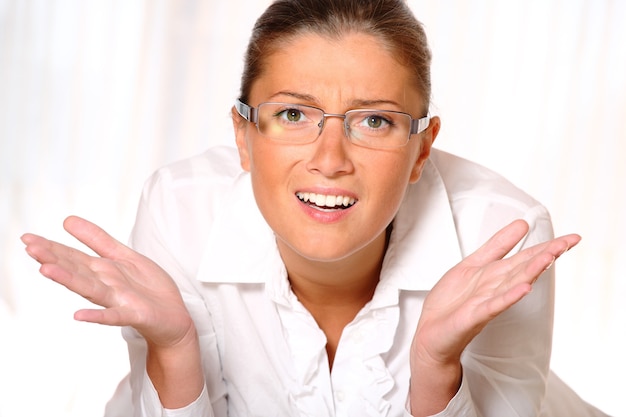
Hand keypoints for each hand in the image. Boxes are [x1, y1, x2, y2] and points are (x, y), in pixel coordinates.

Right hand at [21, 215, 194, 348]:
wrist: (174, 317)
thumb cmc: (148, 289)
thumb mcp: (125, 256)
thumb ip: (98, 240)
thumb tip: (67, 220)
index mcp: (103, 270)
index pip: (73, 256)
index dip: (52, 247)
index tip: (28, 238)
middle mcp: (105, 285)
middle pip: (77, 269)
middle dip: (54, 258)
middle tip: (30, 247)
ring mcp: (118, 301)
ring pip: (90, 289)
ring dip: (69, 280)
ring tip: (46, 269)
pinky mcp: (134, 315)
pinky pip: (114, 316)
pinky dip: (98, 316)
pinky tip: (79, 316)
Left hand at [412, 219, 580, 366]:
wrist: (431, 333)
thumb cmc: (451, 303)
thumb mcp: (473, 264)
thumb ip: (497, 246)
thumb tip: (522, 224)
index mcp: (496, 274)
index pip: (526, 257)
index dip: (548, 246)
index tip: (572, 238)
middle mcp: (496, 288)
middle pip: (524, 268)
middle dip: (546, 255)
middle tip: (568, 243)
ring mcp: (487, 302)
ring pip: (514, 284)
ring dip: (531, 271)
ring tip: (549, 257)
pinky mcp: (474, 315)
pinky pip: (494, 305)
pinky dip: (509, 297)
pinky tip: (523, 289)